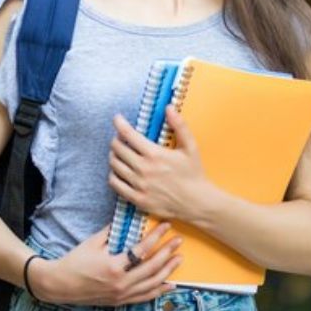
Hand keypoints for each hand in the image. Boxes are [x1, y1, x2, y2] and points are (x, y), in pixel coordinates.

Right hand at [30, 222, 182, 305]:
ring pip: (152, 284)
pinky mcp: (120, 301)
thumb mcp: (92, 243)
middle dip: (167, 253)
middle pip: (152, 267)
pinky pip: (145, 297)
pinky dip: (159, 291)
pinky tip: (170, 284)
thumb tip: (127, 219)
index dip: (156, 237)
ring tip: (178, 259)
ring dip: (168, 271)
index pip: (142, 249)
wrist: (61, 285)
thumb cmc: (75, 261)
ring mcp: (122, 294)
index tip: (166, 226)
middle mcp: (121, 283)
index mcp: (114, 266)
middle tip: (178, 241)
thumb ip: (112, 231)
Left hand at [108, 106, 206, 221]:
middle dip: (116, 139)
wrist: (197, 203)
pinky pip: (116, 184)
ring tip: (119, 153)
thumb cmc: (194, 174)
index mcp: (155, 154)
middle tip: (120, 138)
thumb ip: (179, 126)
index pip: (128, 134)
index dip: (119, 123)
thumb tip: (169, 108)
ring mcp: (139, 185)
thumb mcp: (190, 147)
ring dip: (114, 156)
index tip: (117, 118)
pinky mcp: (137, 199)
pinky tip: (119, 172)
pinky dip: (113, 175)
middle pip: (117, 149)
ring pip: (115, 165)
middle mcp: (144, 169)